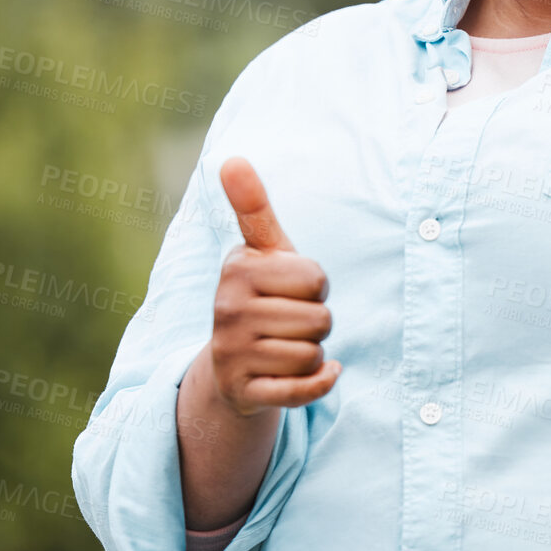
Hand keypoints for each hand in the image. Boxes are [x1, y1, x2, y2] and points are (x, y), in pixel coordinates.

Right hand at [208, 156, 341, 415]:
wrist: (231, 366)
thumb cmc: (260, 296)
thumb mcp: (260, 252)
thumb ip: (252, 207)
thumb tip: (232, 158)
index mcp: (237, 270)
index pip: (315, 277)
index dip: (316, 286)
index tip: (292, 289)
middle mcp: (227, 310)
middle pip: (319, 318)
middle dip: (316, 322)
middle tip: (289, 322)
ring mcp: (232, 354)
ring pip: (313, 353)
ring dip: (313, 353)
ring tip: (286, 346)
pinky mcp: (245, 393)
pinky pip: (304, 389)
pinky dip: (321, 382)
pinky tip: (323, 372)